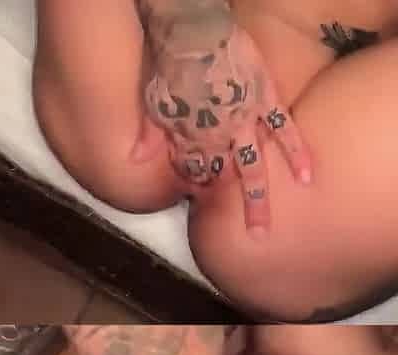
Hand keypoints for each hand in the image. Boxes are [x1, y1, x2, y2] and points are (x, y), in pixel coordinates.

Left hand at [144, 9, 311, 230]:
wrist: (193, 31)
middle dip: (239, 210)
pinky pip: (284, 129)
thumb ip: (149, 134)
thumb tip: (134, 159)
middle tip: (254, 236)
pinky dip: (297, 152)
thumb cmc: (170, 64)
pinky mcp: (265, 99)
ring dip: (260, 197)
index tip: (209, 205)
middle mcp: (218, 137)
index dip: (202, 190)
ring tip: (267, 227)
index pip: (197, 174)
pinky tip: (308, 176)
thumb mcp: (152, 100)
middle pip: (228, 180)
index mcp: (191, 138)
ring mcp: (244, 120)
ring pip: (255, 165)